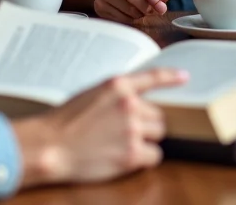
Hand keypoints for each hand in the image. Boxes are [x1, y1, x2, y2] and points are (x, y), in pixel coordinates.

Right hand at [12, 67, 188, 186]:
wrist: (50, 146)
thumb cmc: (64, 121)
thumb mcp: (90, 93)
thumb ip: (116, 94)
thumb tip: (136, 100)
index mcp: (118, 85)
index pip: (154, 77)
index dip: (172, 77)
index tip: (185, 77)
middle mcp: (130, 105)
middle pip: (159, 114)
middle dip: (146, 122)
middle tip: (126, 130)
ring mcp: (132, 129)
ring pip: (158, 134)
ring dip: (146, 139)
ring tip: (122, 143)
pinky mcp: (132, 154)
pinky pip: (154, 155)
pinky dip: (144, 158)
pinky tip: (126, 157)